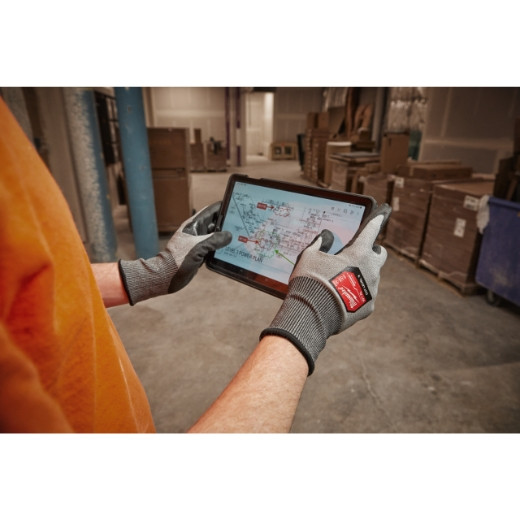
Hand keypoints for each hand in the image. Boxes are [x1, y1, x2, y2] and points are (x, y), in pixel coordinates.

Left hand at [118, 202, 231, 304]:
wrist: (166, 276)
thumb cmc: (178, 259)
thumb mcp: (198, 247)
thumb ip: (214, 240)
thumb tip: (229, 235)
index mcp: (194, 225)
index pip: (211, 211)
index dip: (223, 207)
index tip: (236, 205)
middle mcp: (197, 232)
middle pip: (215, 223)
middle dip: (227, 222)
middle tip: (243, 223)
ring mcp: (198, 243)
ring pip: (216, 236)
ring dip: (226, 237)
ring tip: (240, 236)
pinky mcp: (200, 254)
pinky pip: (214, 248)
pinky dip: (222, 248)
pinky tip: (231, 250)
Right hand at [260, 203, 391, 374]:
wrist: (312, 314)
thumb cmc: (311, 280)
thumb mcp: (310, 256)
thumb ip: (320, 243)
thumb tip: (326, 235)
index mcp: (358, 253)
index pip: (371, 231)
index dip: (376, 221)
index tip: (383, 213)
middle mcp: (371, 270)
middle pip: (380, 255)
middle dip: (372, 252)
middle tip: (357, 254)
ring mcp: (372, 290)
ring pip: (372, 277)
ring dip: (362, 275)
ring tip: (341, 281)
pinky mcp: (368, 308)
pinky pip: (366, 296)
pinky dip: (357, 294)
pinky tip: (342, 297)